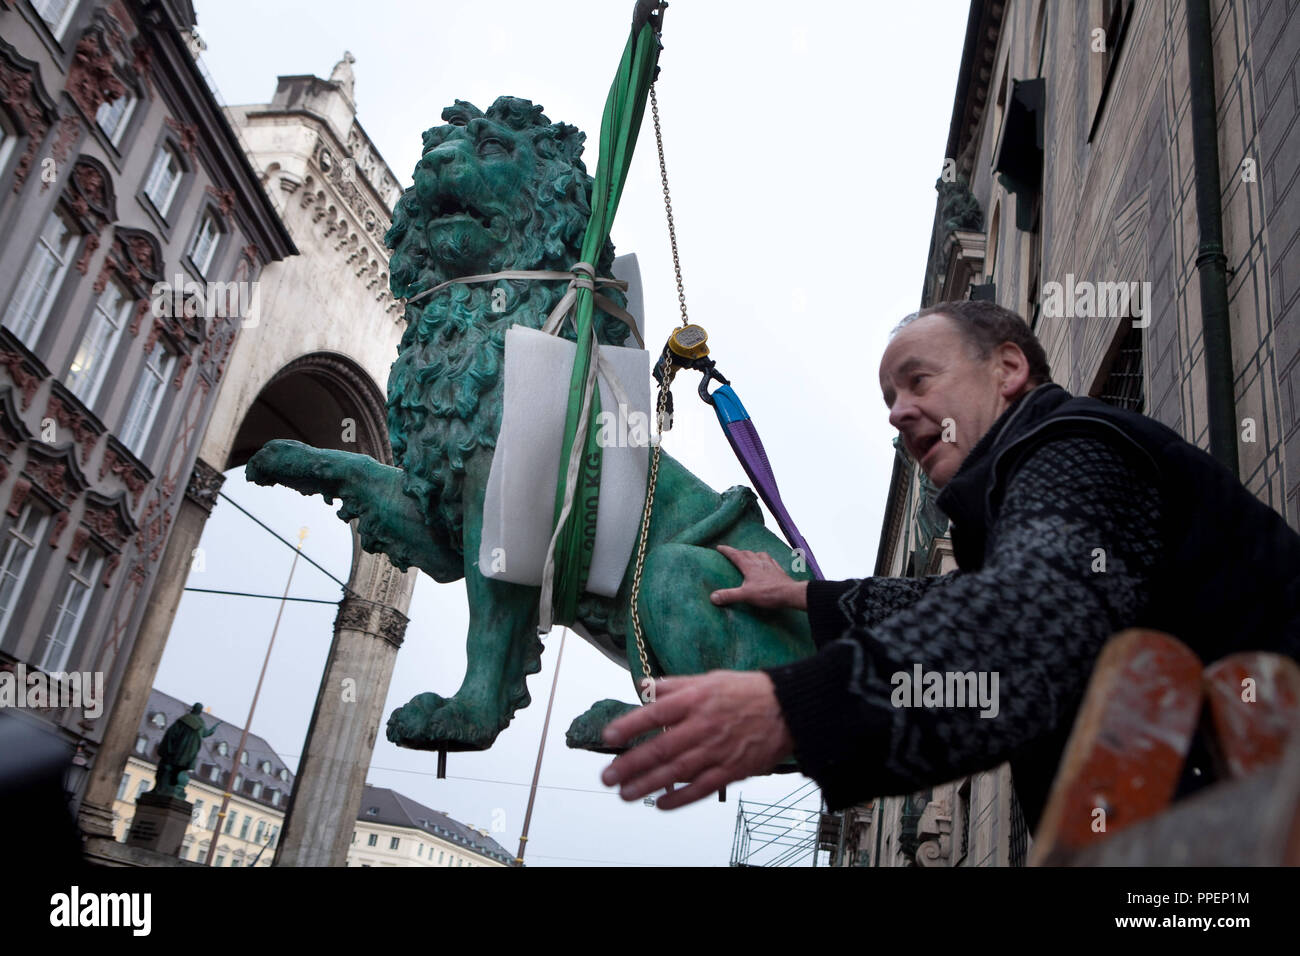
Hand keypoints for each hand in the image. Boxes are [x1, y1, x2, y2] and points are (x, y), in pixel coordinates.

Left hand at [599, 671, 794, 808]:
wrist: (789, 708)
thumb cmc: (747, 691)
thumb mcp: (709, 678)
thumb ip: (675, 685)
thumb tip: (645, 686)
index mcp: (696, 700)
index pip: (655, 714)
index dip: (630, 726)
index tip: (608, 737)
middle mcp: (703, 726)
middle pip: (661, 749)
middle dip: (630, 764)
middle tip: (608, 776)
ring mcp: (717, 751)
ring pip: (676, 772)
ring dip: (647, 784)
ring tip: (625, 794)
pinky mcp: (732, 770)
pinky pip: (702, 788)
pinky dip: (680, 797)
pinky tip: (661, 804)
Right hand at [711, 544, 807, 609]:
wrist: (790, 593)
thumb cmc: (768, 593)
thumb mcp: (746, 595)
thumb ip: (729, 596)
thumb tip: (712, 597)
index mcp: (749, 566)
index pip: (735, 555)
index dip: (726, 550)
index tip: (719, 547)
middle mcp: (759, 562)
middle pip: (747, 553)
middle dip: (738, 552)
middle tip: (732, 554)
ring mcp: (770, 565)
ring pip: (759, 554)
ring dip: (752, 554)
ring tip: (749, 557)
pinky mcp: (778, 570)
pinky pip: (770, 560)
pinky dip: (765, 559)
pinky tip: (766, 562)